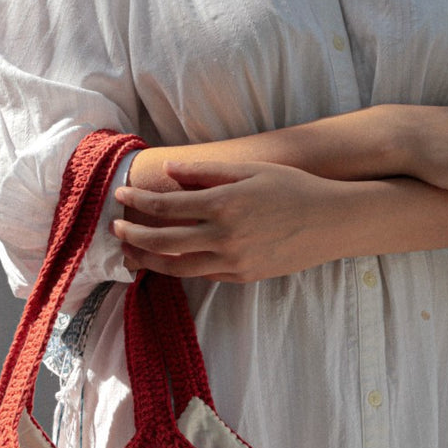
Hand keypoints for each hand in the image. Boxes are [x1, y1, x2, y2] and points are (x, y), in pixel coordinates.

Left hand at [112, 160, 347, 282]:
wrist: (331, 222)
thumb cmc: (292, 188)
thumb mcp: (249, 170)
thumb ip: (205, 173)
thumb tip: (168, 171)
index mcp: (223, 204)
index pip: (166, 206)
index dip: (139, 202)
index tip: (122, 195)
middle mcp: (224, 237)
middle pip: (163, 242)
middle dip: (134, 236)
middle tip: (115, 231)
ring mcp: (233, 261)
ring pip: (177, 267)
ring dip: (149, 261)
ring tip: (130, 254)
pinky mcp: (241, 277)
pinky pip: (202, 275)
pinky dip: (179, 269)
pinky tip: (166, 262)